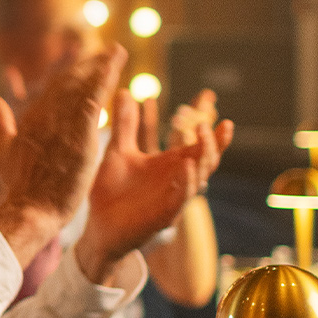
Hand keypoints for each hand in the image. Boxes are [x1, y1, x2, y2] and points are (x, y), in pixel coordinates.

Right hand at [0, 44, 125, 226]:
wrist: (30, 208)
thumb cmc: (19, 187)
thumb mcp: (3, 151)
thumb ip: (0, 123)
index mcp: (30, 118)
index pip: (53, 87)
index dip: (69, 70)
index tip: (82, 57)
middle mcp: (45, 114)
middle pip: (69, 81)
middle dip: (89, 64)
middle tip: (109, 52)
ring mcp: (62, 123)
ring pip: (83, 86)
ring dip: (101, 67)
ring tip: (117, 53)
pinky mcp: (80, 133)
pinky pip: (94, 99)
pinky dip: (104, 80)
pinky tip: (115, 66)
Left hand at [75, 90, 232, 282]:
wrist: (97, 227)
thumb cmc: (110, 192)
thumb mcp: (118, 152)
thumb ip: (125, 124)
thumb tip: (125, 91)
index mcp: (171, 165)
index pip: (200, 146)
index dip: (213, 133)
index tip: (221, 116)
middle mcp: (178, 181)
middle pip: (207, 160)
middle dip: (212, 142)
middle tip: (207, 123)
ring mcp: (173, 199)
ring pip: (199, 178)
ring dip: (202, 158)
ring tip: (200, 136)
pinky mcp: (164, 216)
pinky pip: (181, 199)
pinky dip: (185, 182)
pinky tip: (185, 166)